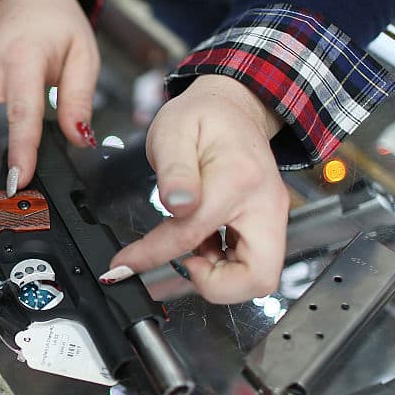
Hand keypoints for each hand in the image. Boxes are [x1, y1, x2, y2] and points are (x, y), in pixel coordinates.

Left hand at [103, 75, 289, 303]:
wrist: (232, 108)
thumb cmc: (202, 117)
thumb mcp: (173, 133)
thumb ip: (174, 170)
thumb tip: (177, 204)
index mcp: (237, 180)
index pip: (192, 234)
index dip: (152, 256)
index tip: (123, 266)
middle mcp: (266, 204)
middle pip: (258, 277)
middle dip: (216, 286)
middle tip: (184, 264)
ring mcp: (271, 217)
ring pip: (257, 276)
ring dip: (218, 275)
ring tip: (190, 248)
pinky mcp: (267, 226)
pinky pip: (250, 263)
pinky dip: (223, 265)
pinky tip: (202, 243)